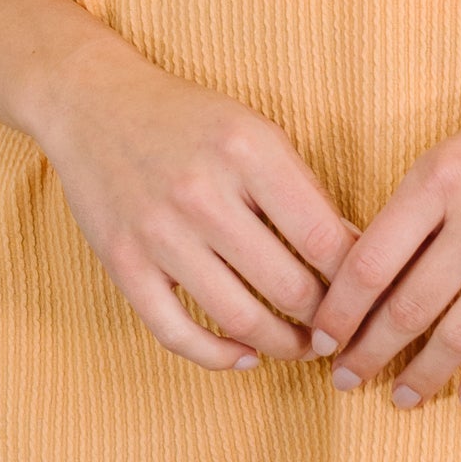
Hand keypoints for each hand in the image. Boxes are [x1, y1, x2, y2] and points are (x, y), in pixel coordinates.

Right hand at [35, 39, 357, 371]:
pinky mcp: (123, 263)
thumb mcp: (256, 132)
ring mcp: (158, 233)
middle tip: (340, 332)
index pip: (324, 239)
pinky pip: (176, 332)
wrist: (93, 104)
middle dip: (326, 322)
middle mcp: (203, 193)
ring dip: (283, 346)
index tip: (366, 297)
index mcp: (248, 151)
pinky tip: (244, 357)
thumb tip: (353, 254)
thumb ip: (303, 190)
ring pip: (240, 318)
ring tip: (302, 348)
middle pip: (289, 286)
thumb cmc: (189, 120)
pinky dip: (218, 357)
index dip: (355, 281)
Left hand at [307, 66, 460, 408]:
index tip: (322, 341)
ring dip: (423, 376)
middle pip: (407, 309)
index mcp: (438, 180)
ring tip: (402, 397)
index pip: (370, 264)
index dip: (339, 312)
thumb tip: (366, 275)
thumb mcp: (455, 151)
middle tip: (346, 380)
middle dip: (368, 354)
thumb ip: (415, 207)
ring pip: (458, 335)